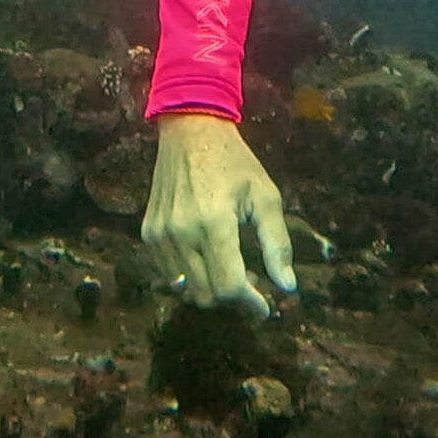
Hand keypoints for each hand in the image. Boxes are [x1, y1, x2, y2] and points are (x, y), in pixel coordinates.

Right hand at [141, 113, 297, 318]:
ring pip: (187, 289)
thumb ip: (277, 244)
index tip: (265, 308)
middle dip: (233, 299)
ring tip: (231, 266)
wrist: (190, 128)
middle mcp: (182, 232)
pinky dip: (190, 276)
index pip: (229, 287)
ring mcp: (161, 234)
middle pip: (207, 295)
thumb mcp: (266, 196)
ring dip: (212, 289)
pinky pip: (170, 274)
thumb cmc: (235, 162)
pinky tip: (207, 255)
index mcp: (215, 223)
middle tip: (252, 281)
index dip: (250, 305)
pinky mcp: (149, 232)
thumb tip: (287, 287)